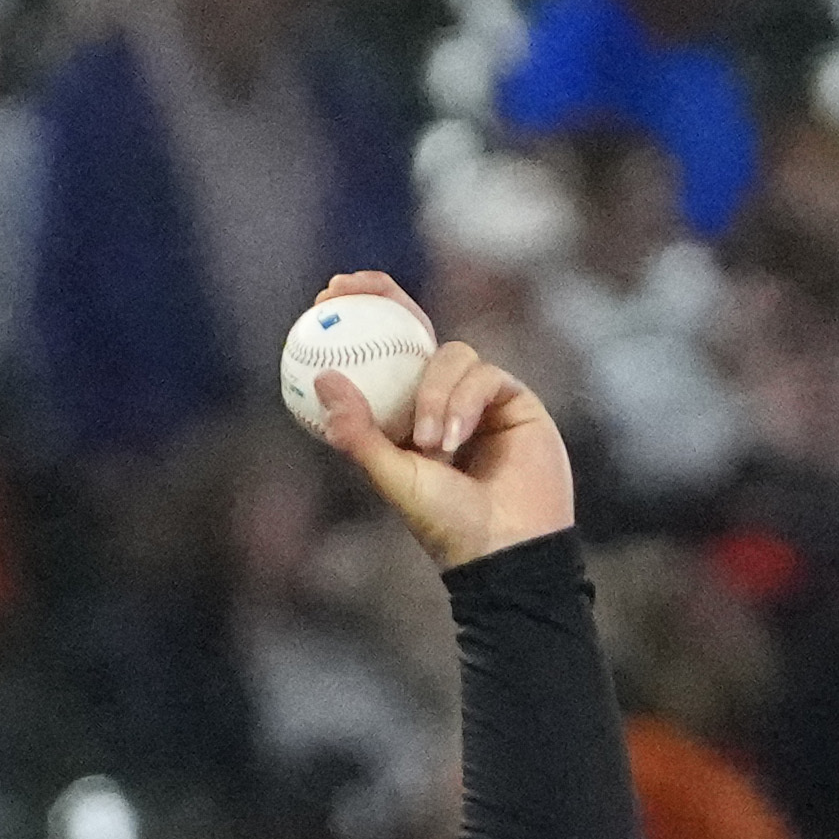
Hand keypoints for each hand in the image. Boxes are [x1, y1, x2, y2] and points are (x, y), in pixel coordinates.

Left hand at [295, 277, 578, 571]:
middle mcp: (441, 399)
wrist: (506, 550)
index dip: (359, 315)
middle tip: (353, 288)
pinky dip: (463, 403)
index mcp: (405, 416)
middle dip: (386, 299)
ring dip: (434, 395)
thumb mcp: (392, 477)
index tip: (326, 293)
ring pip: (450, 356)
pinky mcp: (515, 399)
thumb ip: (359, 431)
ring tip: (430, 445)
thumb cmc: (446, 525)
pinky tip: (455, 441)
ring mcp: (480, 396)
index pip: (381, 354)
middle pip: (416, 331)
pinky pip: (485, 375)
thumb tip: (323, 378)